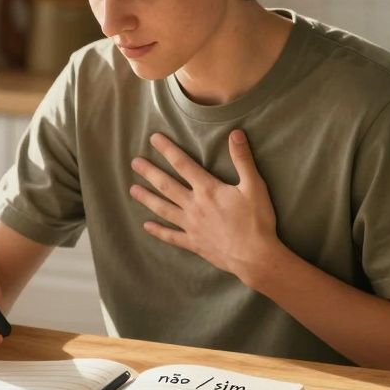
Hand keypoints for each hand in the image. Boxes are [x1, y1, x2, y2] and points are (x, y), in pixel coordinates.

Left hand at [129, 130, 285, 288]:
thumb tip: (235, 133)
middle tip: (134, 162)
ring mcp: (191, 226)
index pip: (183, 164)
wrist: (255, 257)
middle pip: (166, 186)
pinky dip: (158, 231)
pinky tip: (146, 226)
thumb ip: (242, 159)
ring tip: (132, 190)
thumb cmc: (257, 221)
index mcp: (208, 190)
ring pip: (163, 209)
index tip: (153, 139)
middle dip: (149, 172)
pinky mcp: (194, 243)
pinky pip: (171, 236)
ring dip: (147, 199)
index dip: (168, 150)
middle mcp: (194, 206)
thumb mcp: (254, 186)